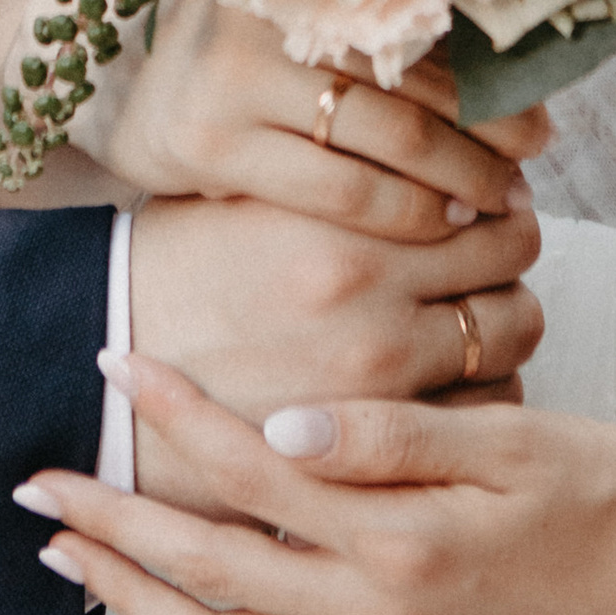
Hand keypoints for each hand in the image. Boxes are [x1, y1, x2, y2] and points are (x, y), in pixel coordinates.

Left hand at [15, 354, 615, 614]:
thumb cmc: (607, 489)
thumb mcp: (514, 437)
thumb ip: (391, 436)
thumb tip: (280, 430)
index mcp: (401, 543)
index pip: (251, 472)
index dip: (174, 413)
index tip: (112, 356)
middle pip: (208, 575)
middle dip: (110, 528)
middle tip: (32, 484)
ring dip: (136, 606)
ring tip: (75, 557)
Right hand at [78, 0, 547, 239]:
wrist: (116, 88)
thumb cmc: (237, 54)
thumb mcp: (295, 9)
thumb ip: (373, 18)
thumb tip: (499, 46)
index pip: (427, 29)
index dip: (491, 80)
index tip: (539, 121)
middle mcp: (272, 11)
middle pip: (415, 85)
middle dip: (487, 138)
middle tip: (530, 169)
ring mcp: (238, 80)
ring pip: (389, 142)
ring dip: (457, 181)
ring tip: (495, 206)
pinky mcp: (215, 147)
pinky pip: (340, 193)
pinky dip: (403, 215)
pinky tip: (434, 228)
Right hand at [125, 192, 545, 510]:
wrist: (103, 359)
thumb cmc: (185, 266)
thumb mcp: (265, 195)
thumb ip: (360, 181)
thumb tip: (456, 171)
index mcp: (345, 218)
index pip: (486, 201)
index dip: (498, 199)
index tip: (487, 201)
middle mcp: (369, 293)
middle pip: (512, 268)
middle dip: (511, 261)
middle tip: (492, 258)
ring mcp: (372, 376)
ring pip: (509, 343)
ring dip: (505, 328)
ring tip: (478, 319)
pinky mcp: (366, 443)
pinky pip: (479, 417)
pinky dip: (484, 396)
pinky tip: (458, 380)